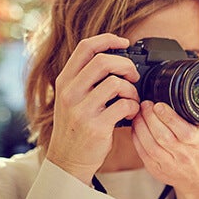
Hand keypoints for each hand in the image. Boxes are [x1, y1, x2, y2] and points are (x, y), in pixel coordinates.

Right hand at [46, 33, 140, 184]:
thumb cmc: (76, 126)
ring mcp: (82, 109)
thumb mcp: (72, 98)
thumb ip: (86, 78)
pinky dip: (133, 107)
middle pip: (104, 61)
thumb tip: (115, 57)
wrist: (68, 159)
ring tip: (131, 99)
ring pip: (116, 83)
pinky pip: (124, 105)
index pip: (86, 47)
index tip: (124, 42)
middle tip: (133, 76)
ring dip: (132, 90)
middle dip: (126, 65)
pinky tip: (129, 113)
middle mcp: (70, 92)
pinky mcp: (95, 126)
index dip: (108, 39)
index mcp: (65, 81)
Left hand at [131, 100, 198, 198]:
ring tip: (138, 114)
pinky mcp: (156, 169)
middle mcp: (183, 155)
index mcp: (196, 143)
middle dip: (149, 117)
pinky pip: (142, 153)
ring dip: (140, 127)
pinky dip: (136, 138)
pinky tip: (136, 128)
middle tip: (144, 104)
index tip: (158, 104)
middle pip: (162, 136)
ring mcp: (168, 164)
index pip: (181, 129)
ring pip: (149, 144)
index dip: (166, 116)